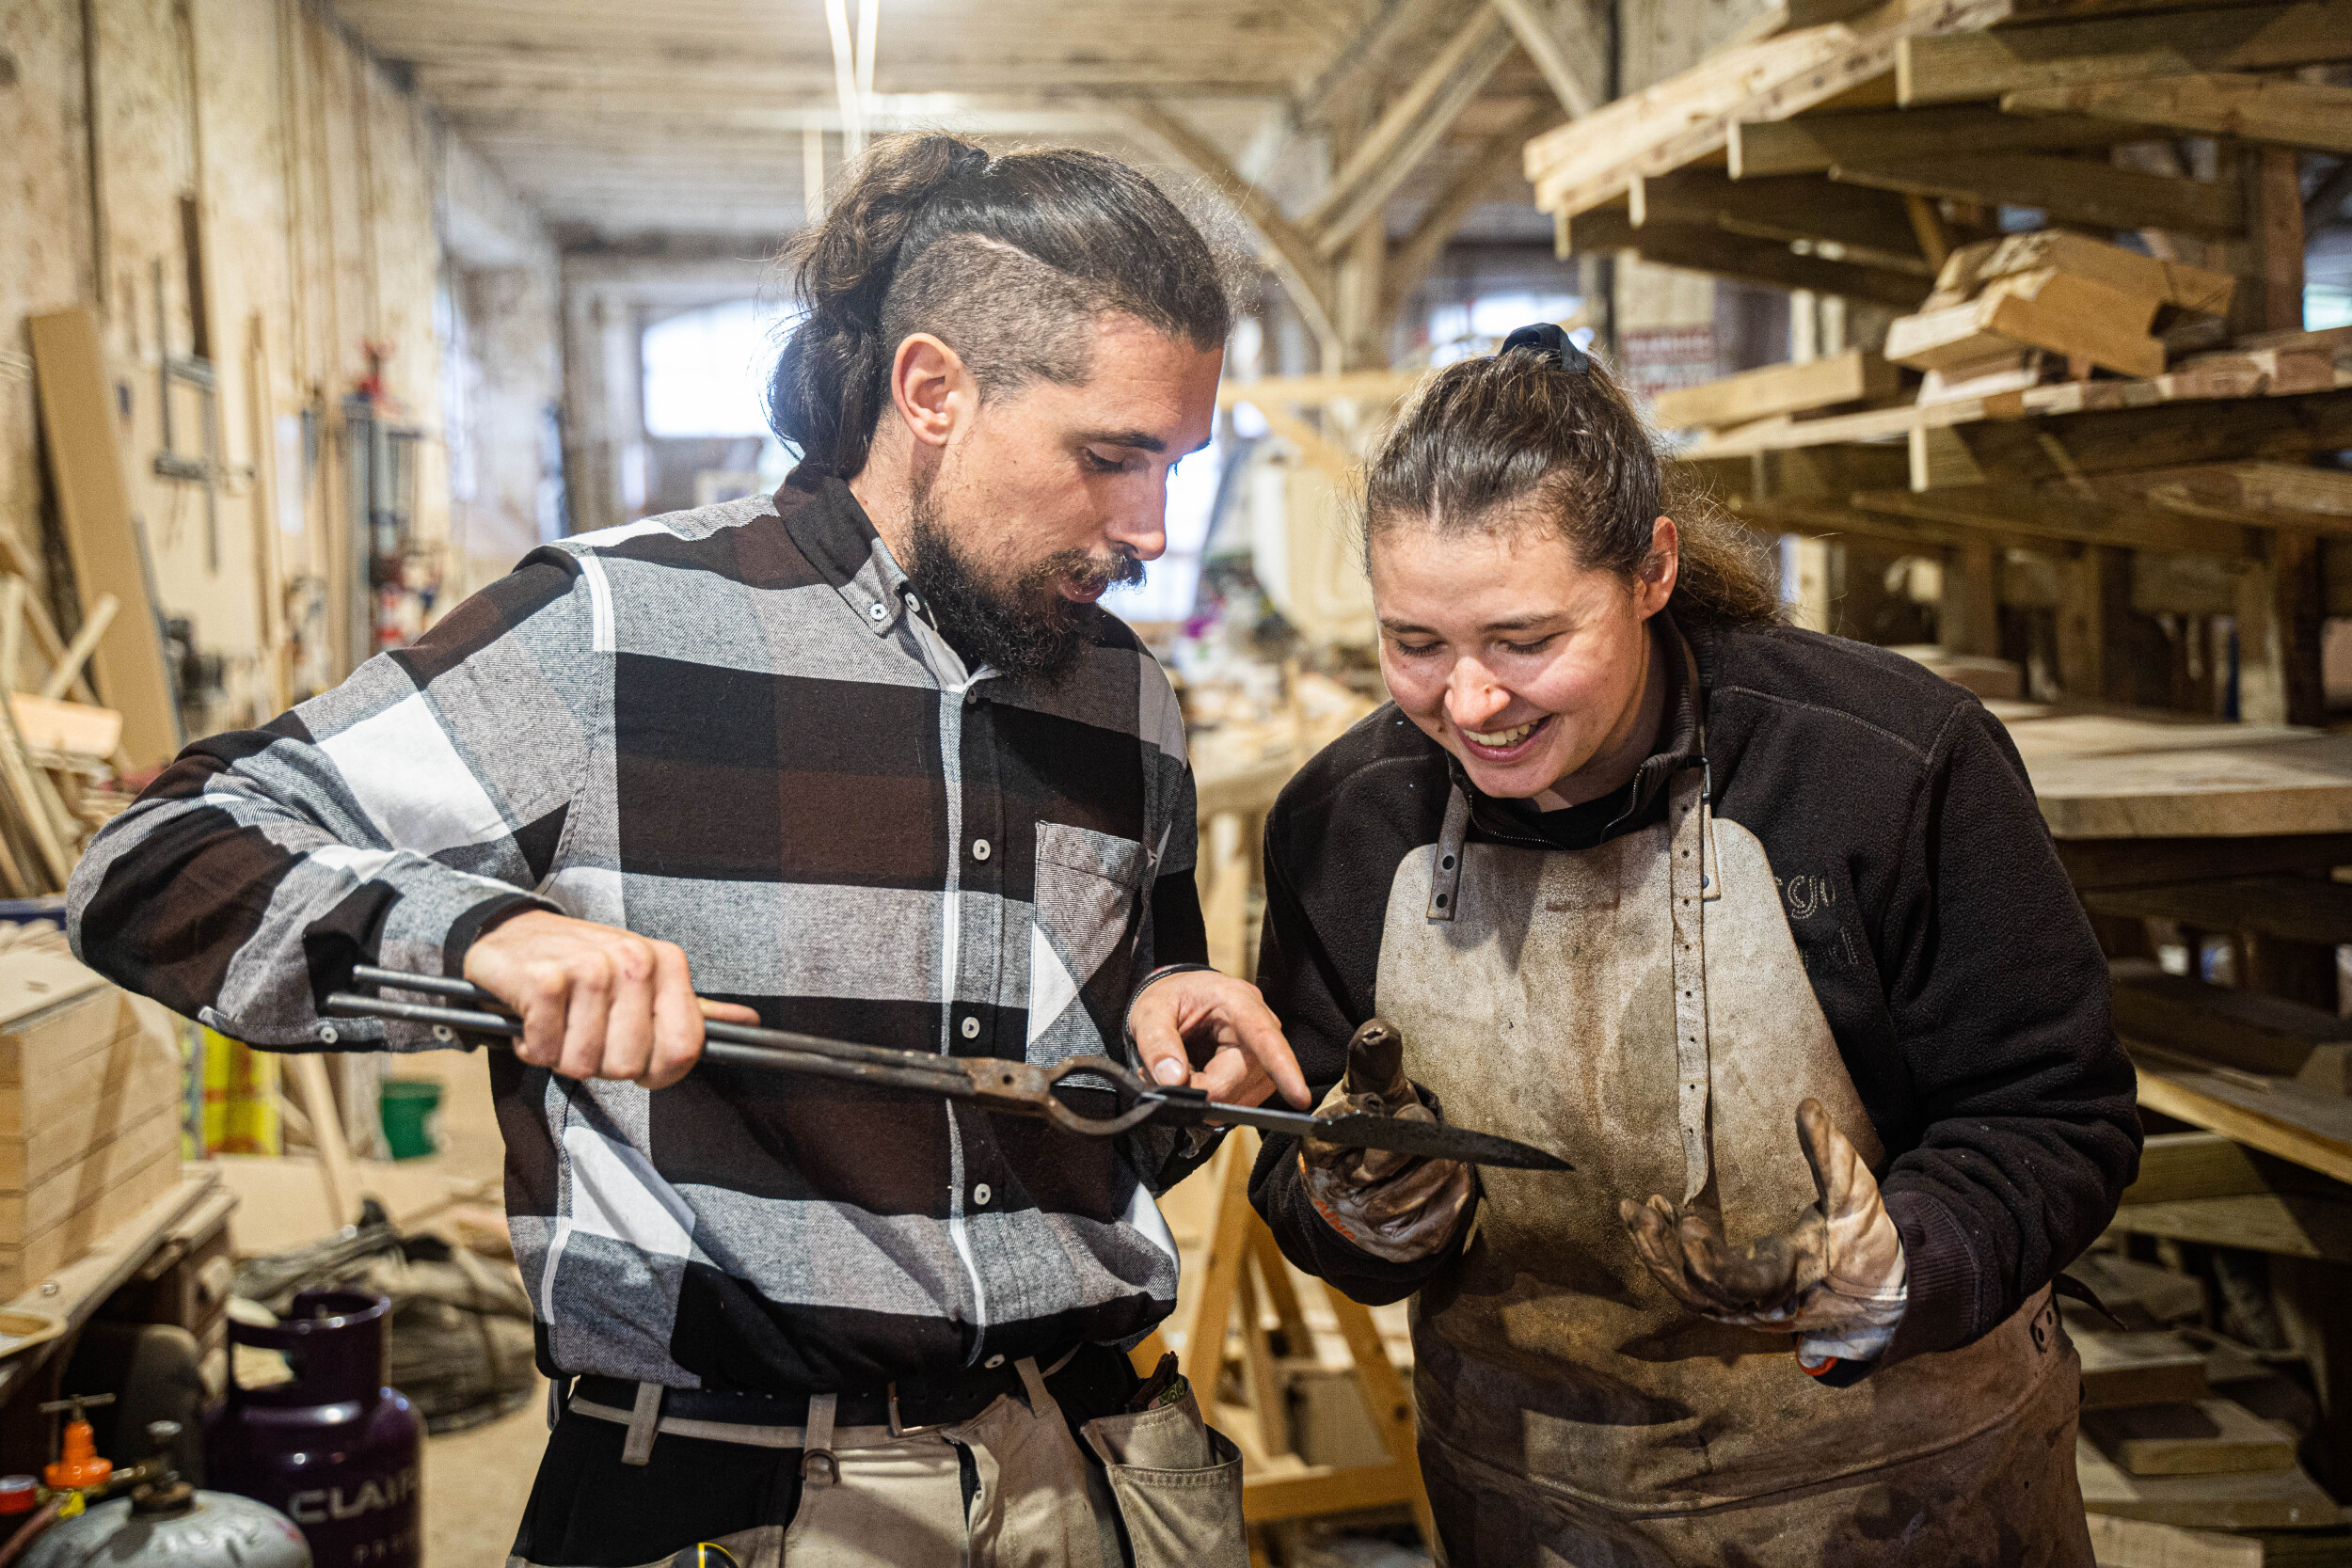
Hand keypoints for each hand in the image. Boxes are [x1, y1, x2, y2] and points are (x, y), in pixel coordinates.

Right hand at [462, 910, 758, 1089]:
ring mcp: (588, 967)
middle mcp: (633, 960)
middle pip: (629, 1065)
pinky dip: (532, 1047)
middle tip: (584, 1033)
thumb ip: (693, 1009)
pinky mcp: (542, 980)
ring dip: (561, 1055)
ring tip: (558, 1024)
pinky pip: (545, 1049)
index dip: (656, 1071)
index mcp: (667, 962)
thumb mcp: (645, 980)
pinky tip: (532, 1021)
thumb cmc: (584, 964)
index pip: (683, 1050)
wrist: (514, 932)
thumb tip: (749, 1024)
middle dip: (600, 1063)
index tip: (634, 1058)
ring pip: (583, 1063)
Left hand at [1128, 968, 1309, 1108]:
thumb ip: (1157, 1043)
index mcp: (1239, 1002)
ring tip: (1178, 1071)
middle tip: (1160, 1074)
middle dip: (1198, 1089)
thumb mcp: (1150, 1012)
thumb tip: (1174, 1080)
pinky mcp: (1258, 1074)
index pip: (1266, 1038)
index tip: (1299, 1098)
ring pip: (1237, 1098)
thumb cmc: (1168, 999)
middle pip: (1238, 1081)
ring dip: (1203, 1096)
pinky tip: (1193, 1079)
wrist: (1179, 997)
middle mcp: (1262, 1026)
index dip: (1284, 1069)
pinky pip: (1236, 1102)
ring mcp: (1263, 1054)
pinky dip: (1210, 1099)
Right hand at [1299, 1018, 1474, 1262]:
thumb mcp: (1370, 1090)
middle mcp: (1336, 1190)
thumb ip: (1372, 1060)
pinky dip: (1452, 1195)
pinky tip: (1453, 1177)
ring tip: (1446, 1152)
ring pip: (1410, 1196)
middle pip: (1381, 1164)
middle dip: (1411, 1139)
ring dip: (1438, 1168)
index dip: (1368, 1112)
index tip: (1378, 1102)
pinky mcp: (1401, 1245)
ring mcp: (1366, 1223)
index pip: (1342, 1128)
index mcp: (1320, 1147)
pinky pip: (1435, 1223)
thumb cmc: (1373, 1126)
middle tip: (1424, 1122)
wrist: (1373, 1187)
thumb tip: (1379, 1030)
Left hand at [1619, 1098, 1906, 1359]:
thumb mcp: (1857, 1198)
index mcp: (1789, 1284)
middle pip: (1697, 1292)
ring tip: (1635, 1209)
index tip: (1687, 1224)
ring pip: (1688, 1291)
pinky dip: (1670, 1252)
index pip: (1740, 1285)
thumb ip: (1831, 1155)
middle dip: (1663, 1252)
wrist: (1878, 1291)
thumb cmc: (1868, 1244)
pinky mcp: (1733, 1295)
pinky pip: (1693, 1282)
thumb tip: (1806, 1105)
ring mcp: (1743, 1305)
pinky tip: (1658, 1212)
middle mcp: (1759, 1305)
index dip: (1710, 1261)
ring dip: (1657, 1252)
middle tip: (1638, 1210)